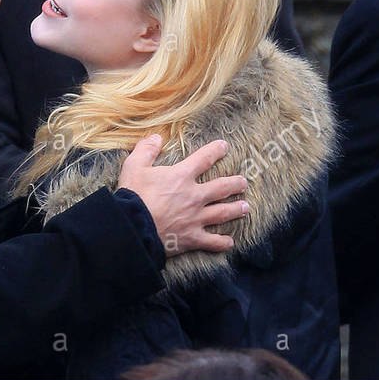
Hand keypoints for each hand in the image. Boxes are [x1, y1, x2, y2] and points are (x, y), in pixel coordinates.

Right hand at [118, 134, 247, 256]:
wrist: (133, 228)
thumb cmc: (133, 196)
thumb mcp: (134, 166)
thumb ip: (146, 149)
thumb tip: (156, 137)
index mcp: (182, 176)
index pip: (204, 159)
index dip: (216, 151)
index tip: (225, 146)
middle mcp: (194, 196)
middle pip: (221, 188)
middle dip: (235, 184)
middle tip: (243, 182)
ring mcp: (195, 218)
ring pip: (222, 213)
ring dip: (236, 209)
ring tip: (246, 207)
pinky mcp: (192, 238)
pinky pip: (212, 241)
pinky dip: (222, 242)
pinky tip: (230, 242)